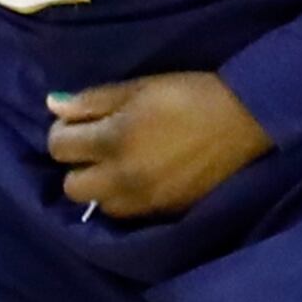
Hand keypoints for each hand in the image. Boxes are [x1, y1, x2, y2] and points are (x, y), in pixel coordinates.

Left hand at [47, 75, 270, 218]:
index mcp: (113, 140)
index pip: (58, 147)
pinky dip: (126, 199)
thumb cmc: (191, 95)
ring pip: (99, 205)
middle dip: (77, 165)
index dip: (63, 132)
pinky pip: (129, 214)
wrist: (246, 120)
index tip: (79, 123)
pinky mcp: (165, 213)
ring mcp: (144, 201)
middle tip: (97, 146)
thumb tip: (54, 107)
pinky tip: (141, 179)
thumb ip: (93, 100)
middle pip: (71, 186)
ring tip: (120, 165)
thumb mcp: (140, 87)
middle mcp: (122, 178)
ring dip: (101, 187)